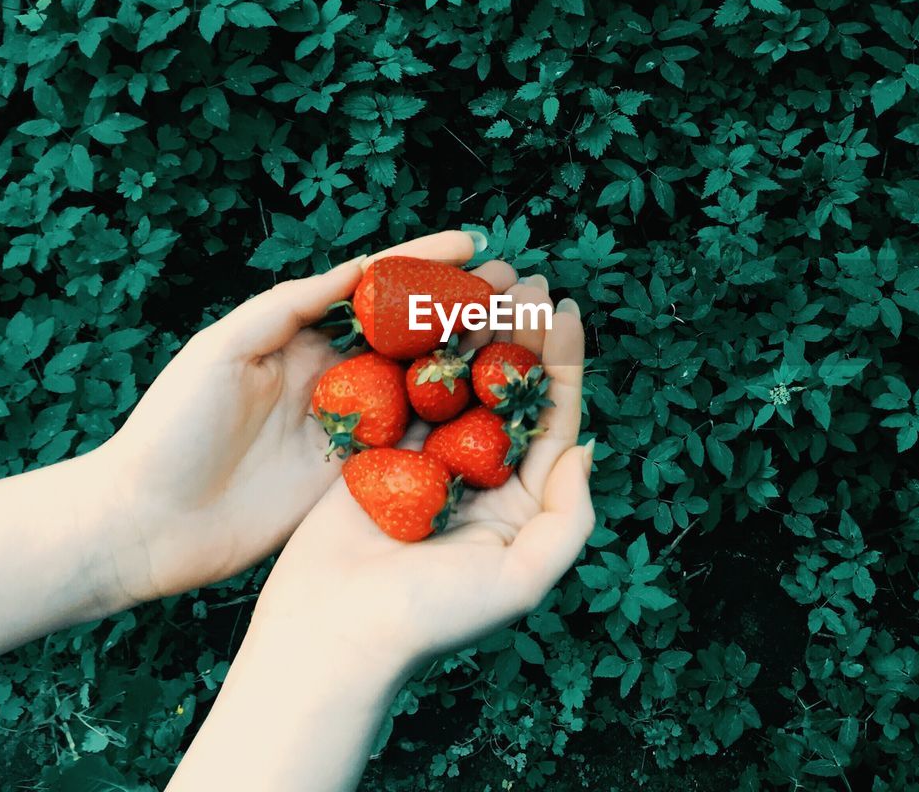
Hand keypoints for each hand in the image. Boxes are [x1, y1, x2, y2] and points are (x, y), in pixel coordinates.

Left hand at [100, 229, 515, 603]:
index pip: (374, 290)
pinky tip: (498, 408)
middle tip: (518, 287)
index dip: (424, 263)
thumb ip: (291, 307)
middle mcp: (336, 379)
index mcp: (302, 338)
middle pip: (412, 334)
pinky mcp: (358, 479)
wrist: (148, 523)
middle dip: (464, 307)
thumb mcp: (225, 348)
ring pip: (424, 386)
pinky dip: (457, 426)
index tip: (473, 243)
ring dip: (472, 360)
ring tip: (523, 334)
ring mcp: (352, 430)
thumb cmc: (174, 427)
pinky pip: (416, 446)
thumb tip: (361, 268)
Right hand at [249, 273, 591, 666]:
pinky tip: (432, 310)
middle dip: (523, 337)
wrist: (332, 636)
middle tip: (530, 284)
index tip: (568, 313)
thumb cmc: (429, 618)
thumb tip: (587, 448)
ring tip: (487, 282)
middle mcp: (478, 479)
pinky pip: (406, 393)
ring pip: (459, 383)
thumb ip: (568, 518)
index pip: (551, 421)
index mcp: (519, 504)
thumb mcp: (521, 579)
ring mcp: (427, 464)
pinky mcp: (379, 455)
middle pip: (508, 392)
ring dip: (475, 333)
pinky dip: (420, 352)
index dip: (563, 366)